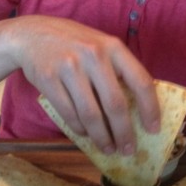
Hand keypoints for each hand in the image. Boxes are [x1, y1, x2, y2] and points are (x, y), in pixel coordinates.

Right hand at [9, 16, 159, 154]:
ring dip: (101, 137)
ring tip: (108, 149)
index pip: (140, 81)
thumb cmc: (73, 44)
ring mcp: (69, 67)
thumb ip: (117, 69)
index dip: (150, 109)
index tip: (154, 130)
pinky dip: (79, 129)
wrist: (32, 34)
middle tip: (128, 150)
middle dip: (124, 133)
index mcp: (113, 47)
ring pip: (90, 114)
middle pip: (115, 104)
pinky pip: (68, 113)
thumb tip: (137, 109)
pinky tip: (85, 135)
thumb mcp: (100, 46)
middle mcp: (93, 55)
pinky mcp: (49, 80)